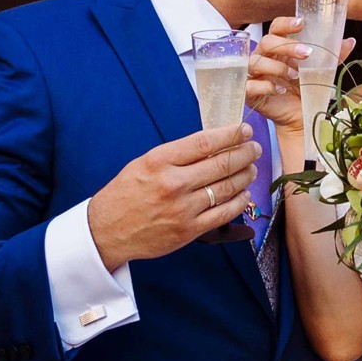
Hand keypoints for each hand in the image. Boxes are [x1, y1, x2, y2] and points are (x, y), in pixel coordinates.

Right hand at [89, 123, 261, 267]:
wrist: (106, 230)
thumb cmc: (125, 194)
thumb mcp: (144, 163)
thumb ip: (176, 155)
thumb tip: (211, 144)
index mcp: (159, 161)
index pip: (204, 142)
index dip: (230, 134)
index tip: (243, 129)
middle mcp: (173, 183)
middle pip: (221, 164)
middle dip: (244, 153)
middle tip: (255, 148)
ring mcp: (182, 208)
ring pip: (226, 188)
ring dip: (245, 176)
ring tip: (252, 168)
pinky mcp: (188, 230)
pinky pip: (223, 214)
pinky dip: (239, 202)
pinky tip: (244, 193)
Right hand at [248, 17, 355, 134]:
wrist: (302, 117)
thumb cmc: (307, 90)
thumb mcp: (322, 71)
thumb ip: (333, 56)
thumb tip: (350, 41)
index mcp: (279, 48)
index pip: (275, 28)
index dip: (285, 23)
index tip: (301, 24)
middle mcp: (264, 58)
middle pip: (266, 42)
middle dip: (287, 46)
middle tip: (307, 53)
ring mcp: (255, 75)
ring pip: (256, 62)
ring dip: (278, 67)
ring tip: (295, 77)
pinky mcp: (251, 93)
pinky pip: (250, 85)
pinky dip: (265, 86)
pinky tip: (280, 90)